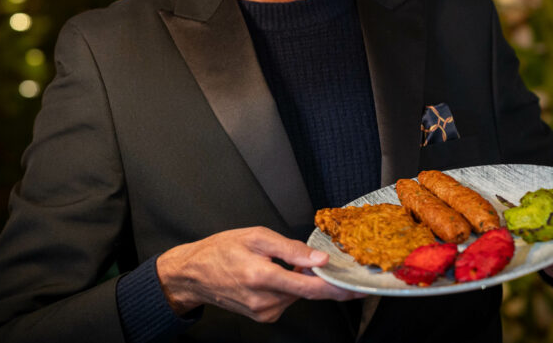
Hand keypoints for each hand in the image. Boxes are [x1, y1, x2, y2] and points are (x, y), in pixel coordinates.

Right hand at [155, 226, 361, 321]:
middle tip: (319, 259)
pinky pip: (286, 299)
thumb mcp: (256, 237)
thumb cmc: (221, 250)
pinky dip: (288, 286)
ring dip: (299, 279)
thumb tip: (320, 258)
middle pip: (307, 291)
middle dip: (316, 275)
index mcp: (263, 277)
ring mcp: (263, 312)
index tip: (359, 287)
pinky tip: (273, 274)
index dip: (338, 288)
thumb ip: (291, 249)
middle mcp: (265, 301)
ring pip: (297, 295)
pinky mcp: (262, 316)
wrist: (194, 274)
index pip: (312, 288)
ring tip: (278, 261)